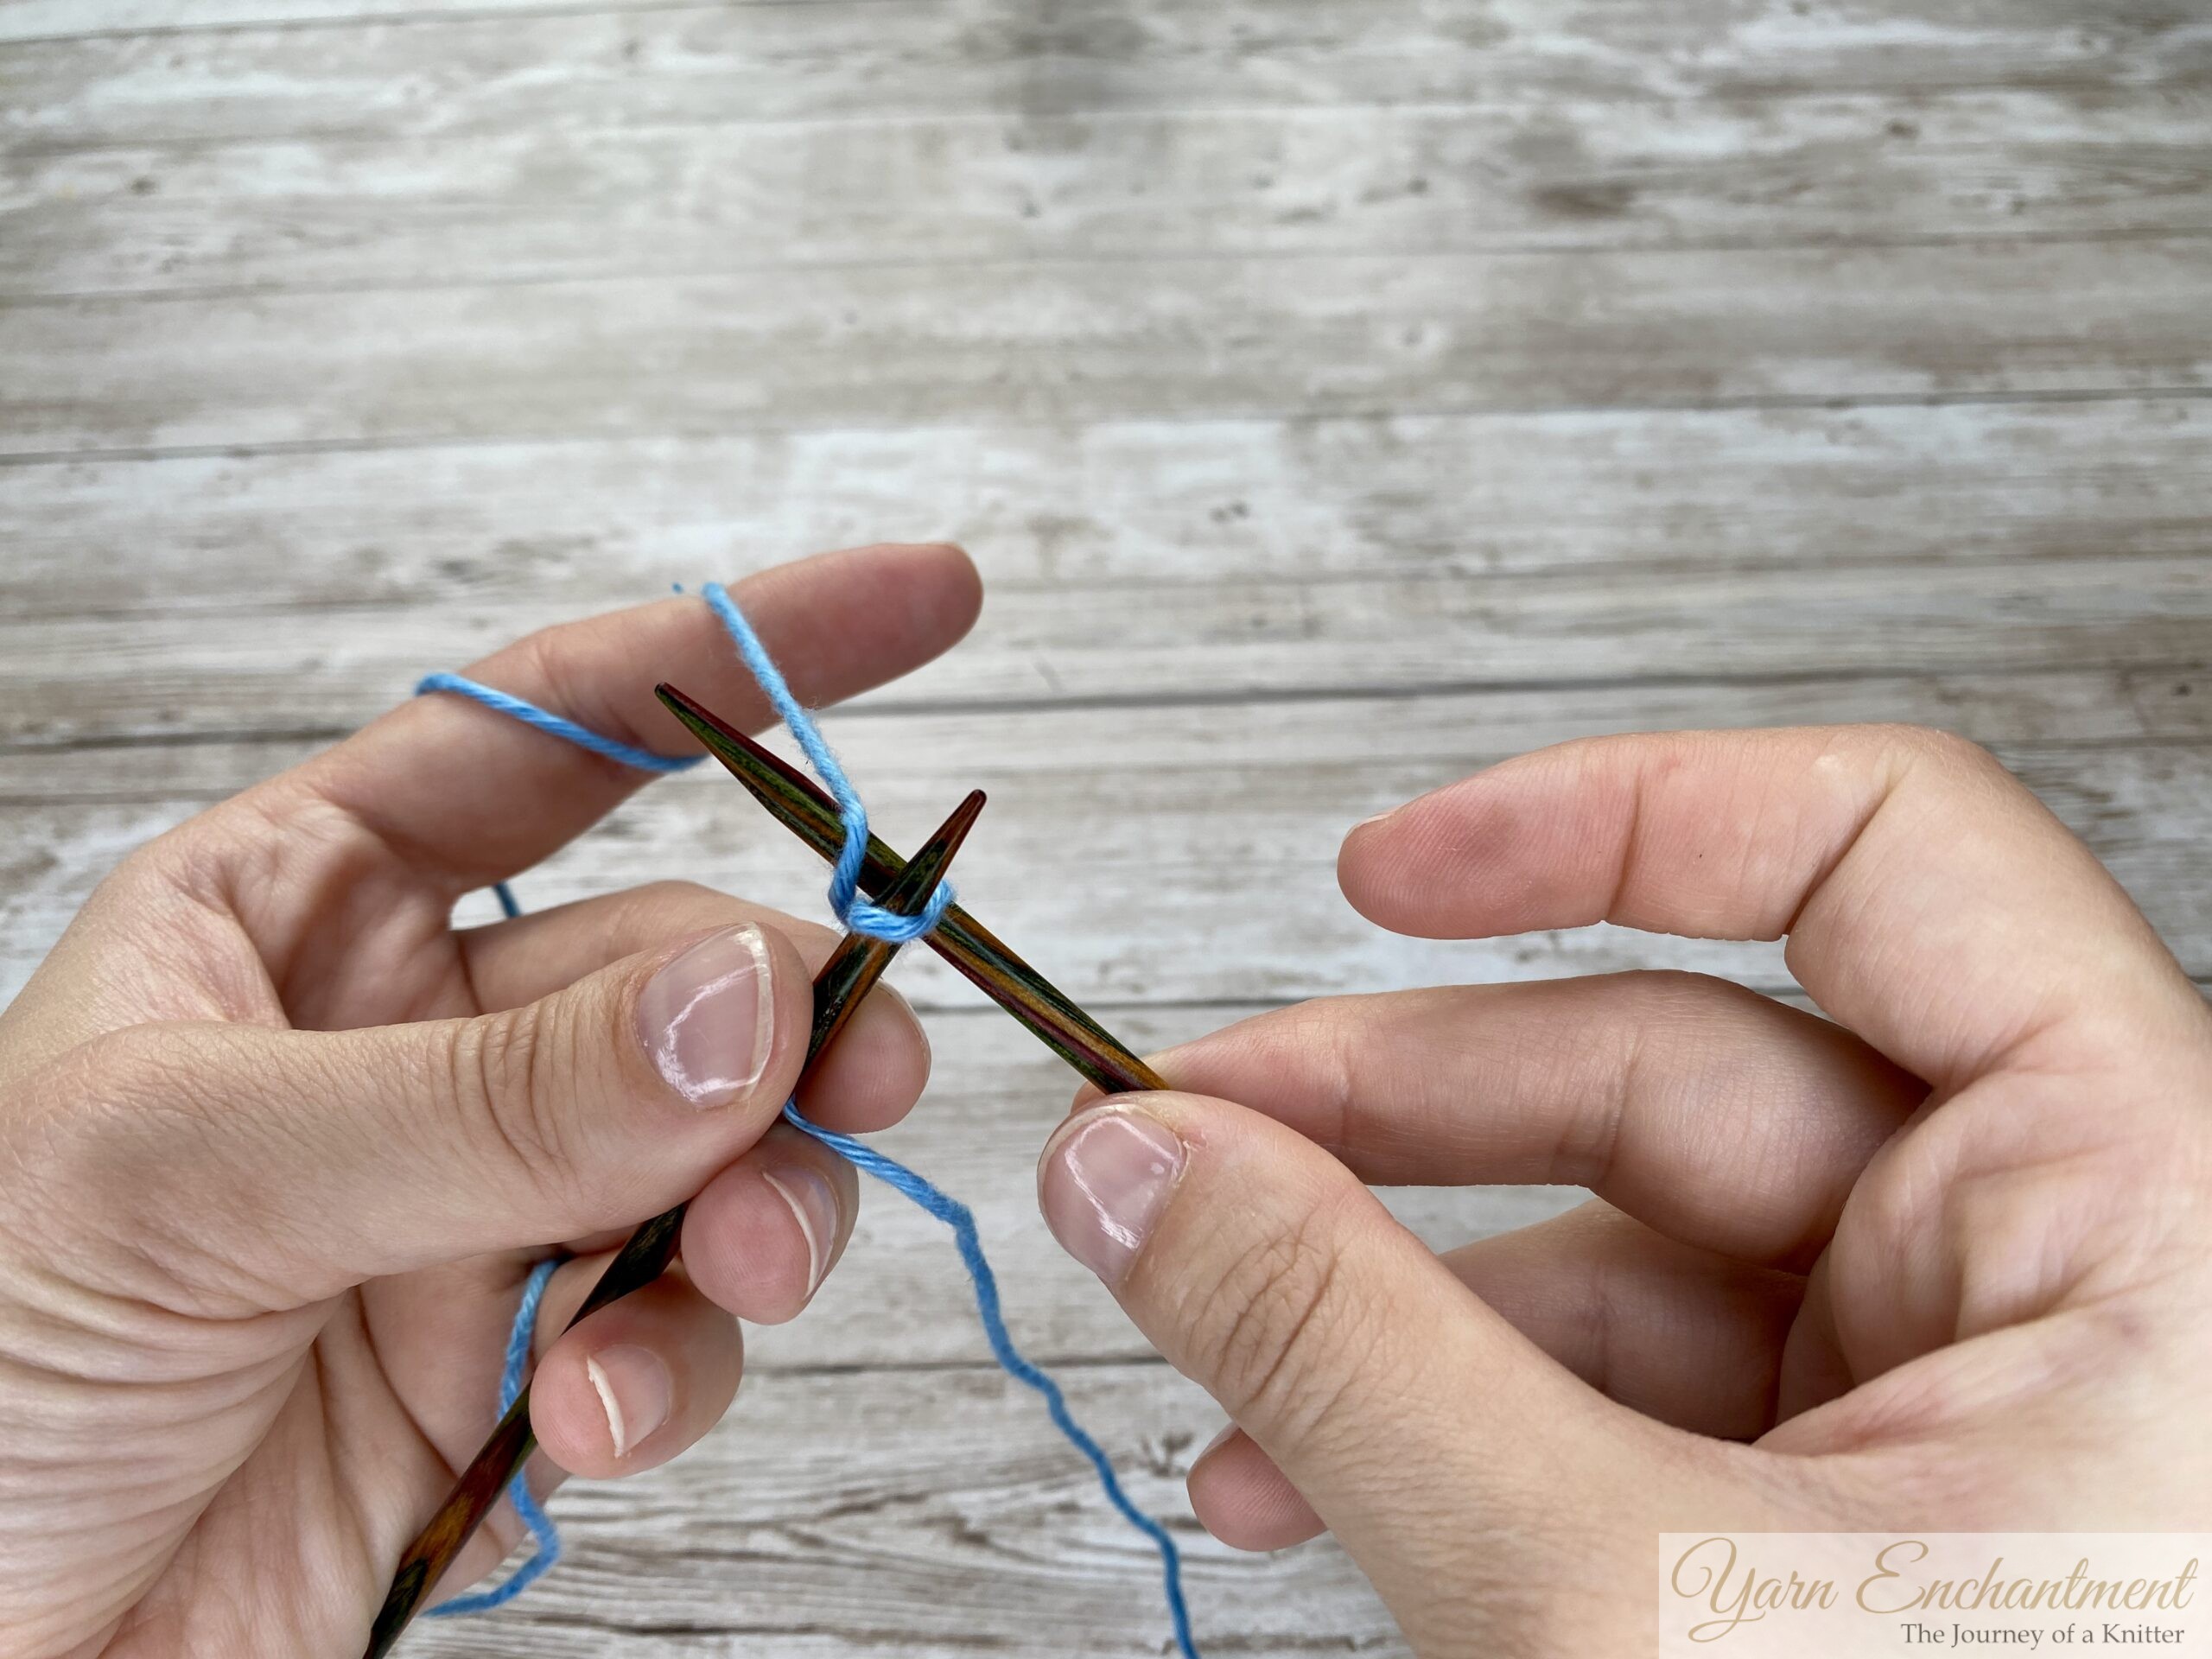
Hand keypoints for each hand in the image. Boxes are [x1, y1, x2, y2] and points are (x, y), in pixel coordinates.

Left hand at [0, 545, 982, 1657]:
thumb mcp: (188, 1184)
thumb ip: (492, 1097)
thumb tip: (754, 1000)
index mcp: (290, 915)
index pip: (545, 732)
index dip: (737, 661)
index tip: (926, 604)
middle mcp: (406, 1042)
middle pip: (680, 961)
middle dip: (785, 1015)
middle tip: (859, 1068)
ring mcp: (476, 1206)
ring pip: (719, 1141)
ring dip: (762, 1199)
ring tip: (736, 1265)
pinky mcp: (524, 1369)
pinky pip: (676, 1324)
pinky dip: (674, 1364)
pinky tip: (587, 1418)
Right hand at [1035, 726, 2211, 1652]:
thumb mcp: (1620, 1601)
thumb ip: (1353, 1352)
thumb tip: (1140, 1167)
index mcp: (2142, 1205)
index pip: (1876, 856)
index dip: (1613, 817)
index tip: (1386, 870)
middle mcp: (2065, 1268)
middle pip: (1679, 1061)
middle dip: (1397, 1101)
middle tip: (1178, 1137)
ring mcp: (1950, 1396)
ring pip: (1615, 1244)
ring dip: (1378, 1283)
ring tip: (1196, 1339)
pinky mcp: (1852, 1510)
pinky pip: (1612, 1392)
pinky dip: (1437, 1413)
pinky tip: (1285, 1478)